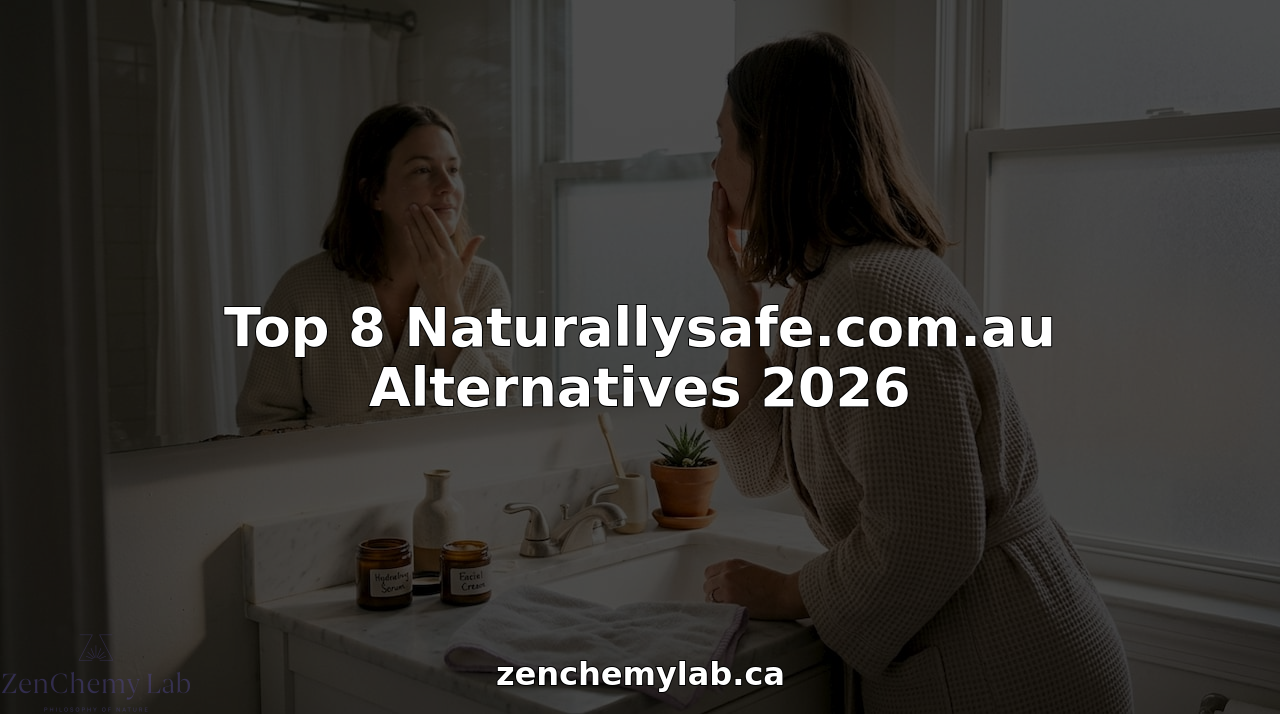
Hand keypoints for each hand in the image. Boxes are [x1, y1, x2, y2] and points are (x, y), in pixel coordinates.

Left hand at [405, 203, 483, 309]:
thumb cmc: (454, 280)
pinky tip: (405, 227)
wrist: (444, 298)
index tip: (426, 208)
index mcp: (450, 253)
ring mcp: (428, 262)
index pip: (440, 232)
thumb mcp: (464, 264)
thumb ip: (471, 249)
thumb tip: (481, 237)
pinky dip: (408, 238)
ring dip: (412, 224)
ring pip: (418, 239)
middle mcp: (439, 256)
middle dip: (419, 218)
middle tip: (413, 205)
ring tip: (407, 212)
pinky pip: (412, 249)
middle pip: (427, 232)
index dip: (432, 219)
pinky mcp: (418, 267)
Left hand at [703, 558, 807, 619]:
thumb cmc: (773, 582)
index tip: (718, 586)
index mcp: (731, 564)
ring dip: (717, 602)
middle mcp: (726, 575)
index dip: (713, 580)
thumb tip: (722, 582)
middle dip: (714, 592)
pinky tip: (731, 611)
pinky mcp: (732, 605)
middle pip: (707, 586)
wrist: (785, 593)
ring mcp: (727, 590)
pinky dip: (722, 611)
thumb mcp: (750, 568)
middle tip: (724, 598)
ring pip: (710, 598)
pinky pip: (717, 608)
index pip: (709, 572)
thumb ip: (734, 572)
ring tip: (729, 606)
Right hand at [706, 181, 759, 314]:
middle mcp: (714, 250)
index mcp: (720, 249)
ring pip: (714, 224)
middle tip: (717, 179)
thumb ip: (741, 246)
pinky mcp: (720, 259)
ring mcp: (715, 254)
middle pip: (713, 220)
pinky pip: (719, 233)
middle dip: (715, 200)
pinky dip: (719, 218)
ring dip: (716, 204)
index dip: (718, 205)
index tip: (721, 187)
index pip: (718, 223)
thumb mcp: (745, 260)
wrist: (744, 306)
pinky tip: (721, 205)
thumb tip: (746, 233)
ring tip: (718, 187)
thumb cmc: (748, 285)